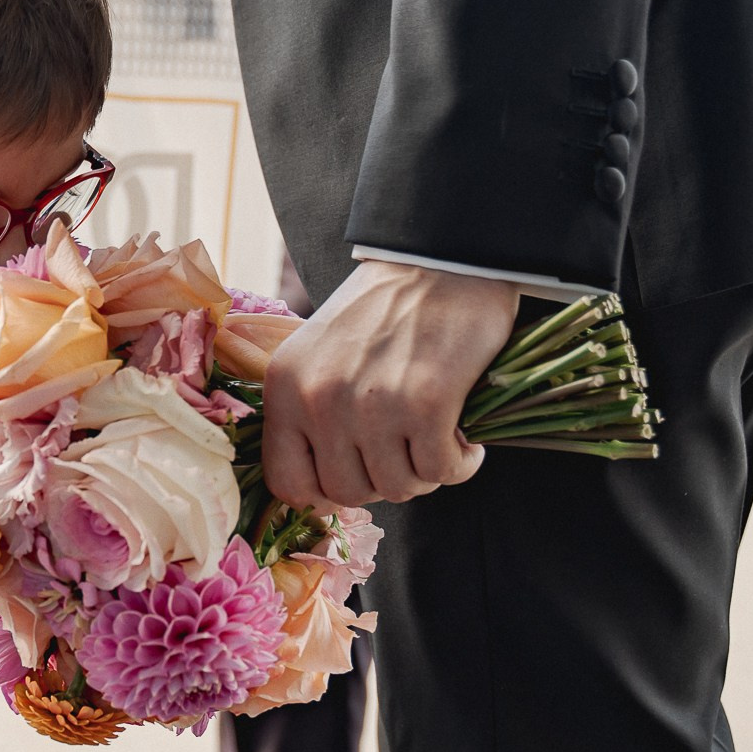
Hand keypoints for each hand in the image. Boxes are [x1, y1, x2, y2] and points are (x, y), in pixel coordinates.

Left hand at [262, 261, 519, 506]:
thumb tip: (323, 490)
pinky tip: (466, 441)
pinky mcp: (426, 404)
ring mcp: (371, 404)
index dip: (324, 493)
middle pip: (348, 492)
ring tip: (436, 439)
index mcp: (286, 388)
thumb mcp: (318, 353)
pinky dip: (461, 464)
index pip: (287, 482)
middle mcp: (320, 399)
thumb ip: (310, 412)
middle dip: (383, 481)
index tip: (355, 476)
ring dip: (425, 473)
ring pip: (399, 487)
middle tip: (406, 451)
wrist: (440, 258)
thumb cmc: (384, 308)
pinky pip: (442, 472)